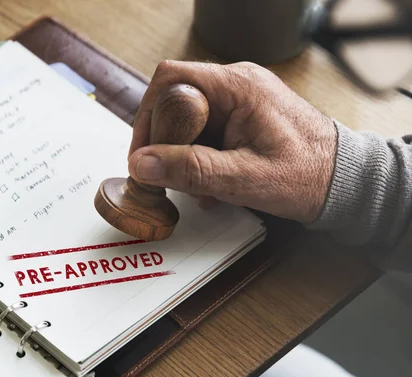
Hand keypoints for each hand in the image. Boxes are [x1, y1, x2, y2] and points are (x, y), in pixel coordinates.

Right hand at [127, 60, 337, 222]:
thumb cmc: (308, 176)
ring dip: (183, 154)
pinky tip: (211, 181)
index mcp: (239, 86)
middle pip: (175, 101)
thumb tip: (142, 164)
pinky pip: (205, 129)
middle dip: (166, 142)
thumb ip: (190, 170)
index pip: (171, 81)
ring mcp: (239, 98)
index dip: (148, 116)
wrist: (344, 181)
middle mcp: (237, 84)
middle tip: (169, 176)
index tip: (143, 154)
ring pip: (188, 119)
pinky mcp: (242, 115)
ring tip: (199, 186)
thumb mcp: (244, 178)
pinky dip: (199, 156)